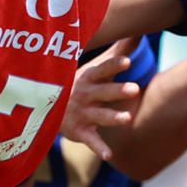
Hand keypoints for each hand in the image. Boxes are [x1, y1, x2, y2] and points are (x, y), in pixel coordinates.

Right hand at [60, 37, 140, 160]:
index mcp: (88, 77)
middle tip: (136, 89)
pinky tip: (109, 155)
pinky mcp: (80, 132)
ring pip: (99, 115)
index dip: (114, 65)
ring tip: (127, 119)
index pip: (102, 69)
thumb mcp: (95, 68)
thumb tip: (139, 31)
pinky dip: (99, 148)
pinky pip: (91, 141)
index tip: (128, 60)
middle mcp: (84, 94)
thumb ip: (118, 52)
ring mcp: (81, 113)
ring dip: (112, 117)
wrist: (47, 109)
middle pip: (103, 92)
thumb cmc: (81, 84)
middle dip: (118, 90)